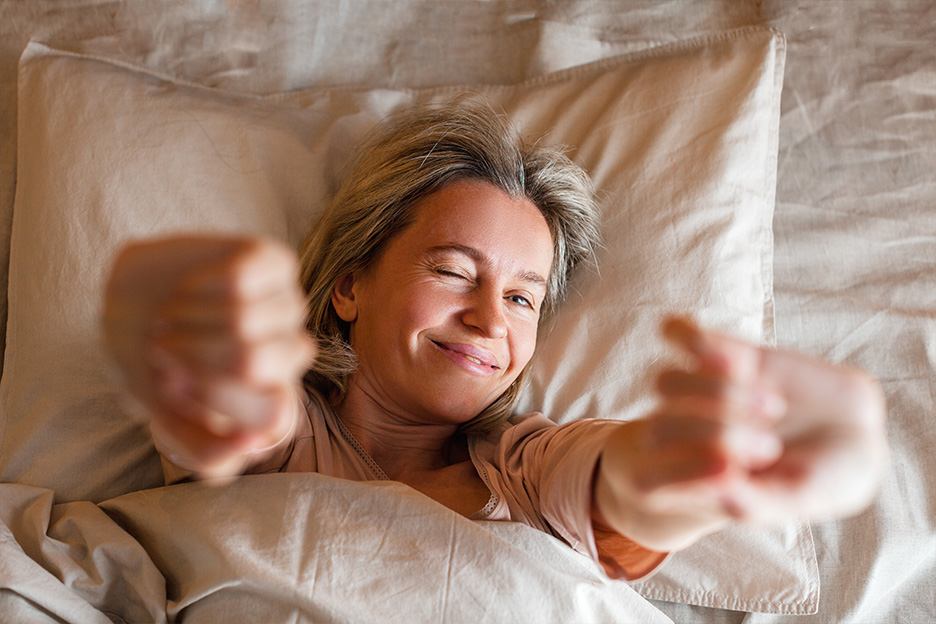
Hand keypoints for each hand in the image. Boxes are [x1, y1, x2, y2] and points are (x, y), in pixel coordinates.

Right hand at [102, 236, 315, 477]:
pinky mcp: (276, 262)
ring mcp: (289, 307)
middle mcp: (292, 355)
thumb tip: (254, 443)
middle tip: (162, 347)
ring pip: (242, 319)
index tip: (173, 386)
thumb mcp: (169, 421)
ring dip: (186, 319)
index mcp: (278, 402)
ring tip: (168, 317)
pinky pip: (240, 278)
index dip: (209, 399)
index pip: (271, 417)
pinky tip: (185, 289)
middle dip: (189, 355)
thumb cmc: (156, 367)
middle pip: (249, 362)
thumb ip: (209, 454)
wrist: (132, 304)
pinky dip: (197, 286)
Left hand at [594, 316, 887, 551]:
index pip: (648, 481)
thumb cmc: (823, 479)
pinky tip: (738, 359)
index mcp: (691, 481)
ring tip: (773, 406)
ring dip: (719, 395)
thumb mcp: (798, 500)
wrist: (857, 432)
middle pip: (661, 427)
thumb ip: (754, 501)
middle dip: (715, 435)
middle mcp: (685, 436)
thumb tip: (716, 485)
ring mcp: (697, 391)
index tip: (731, 472)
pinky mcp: (719, 352)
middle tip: (770, 447)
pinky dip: (692, 339)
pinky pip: (677, 333)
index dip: (681, 473)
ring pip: (667, 382)